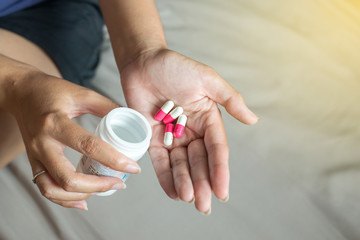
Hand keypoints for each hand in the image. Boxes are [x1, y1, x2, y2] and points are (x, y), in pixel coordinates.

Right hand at [6, 70, 140, 209]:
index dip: (114, 159)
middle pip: (68, 178)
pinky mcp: (34, 162)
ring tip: (104, 189)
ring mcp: (36, 156)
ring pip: (53, 190)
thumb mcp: (82, 93)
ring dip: (81, 196)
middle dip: (98, 186)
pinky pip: (45, 188)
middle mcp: (43, 143)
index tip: (133, 168)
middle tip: (120, 183)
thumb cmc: (51, 91)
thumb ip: (107, 106)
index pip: (88, 146)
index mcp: (55, 123)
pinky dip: (64, 200)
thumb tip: (131, 118)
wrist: (21, 92)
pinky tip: (83, 201)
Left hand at [120, 49, 258, 213]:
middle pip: (199, 161)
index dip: (220, 171)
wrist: (143, 62)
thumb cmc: (176, 66)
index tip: (222, 192)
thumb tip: (253, 120)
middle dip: (203, 183)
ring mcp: (171, 136)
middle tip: (204, 205)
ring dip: (185, 183)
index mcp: (208, 119)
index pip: (216, 149)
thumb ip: (230, 100)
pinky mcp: (151, 137)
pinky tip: (173, 193)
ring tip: (189, 199)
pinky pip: (160, 160)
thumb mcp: (207, 80)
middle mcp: (191, 131)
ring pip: (180, 164)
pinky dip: (166, 177)